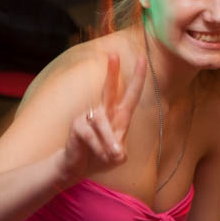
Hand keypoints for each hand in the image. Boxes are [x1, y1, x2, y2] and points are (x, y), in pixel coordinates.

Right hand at [61, 53, 145, 181]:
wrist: (76, 166)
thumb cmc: (100, 155)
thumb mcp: (116, 155)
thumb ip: (119, 151)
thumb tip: (117, 151)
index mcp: (118, 116)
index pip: (131, 95)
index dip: (138, 78)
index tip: (143, 59)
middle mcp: (104, 112)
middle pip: (109, 90)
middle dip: (112, 73)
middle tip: (113, 54)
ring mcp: (89, 117)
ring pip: (102, 123)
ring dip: (109, 141)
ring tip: (114, 155)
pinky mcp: (78, 126)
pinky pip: (92, 136)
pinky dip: (100, 149)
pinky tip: (103, 156)